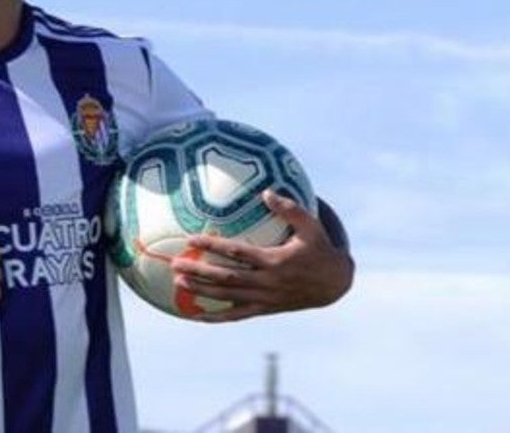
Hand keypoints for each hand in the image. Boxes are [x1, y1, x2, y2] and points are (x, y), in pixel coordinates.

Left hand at [170, 190, 353, 321]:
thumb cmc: (320, 250)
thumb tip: (266, 191)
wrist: (334, 284)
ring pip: (229, 297)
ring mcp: (265, 298)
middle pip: (227, 278)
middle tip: (175, 264)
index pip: (238, 253)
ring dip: (202, 292)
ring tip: (179, 284)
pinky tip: (197, 317)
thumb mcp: (311, 226)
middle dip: (199, 272)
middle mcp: (268, 282)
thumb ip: (289, 209)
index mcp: (276, 260)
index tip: (192, 239)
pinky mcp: (266, 310)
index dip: (214, 247)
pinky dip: (217, 317)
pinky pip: (238, 315)